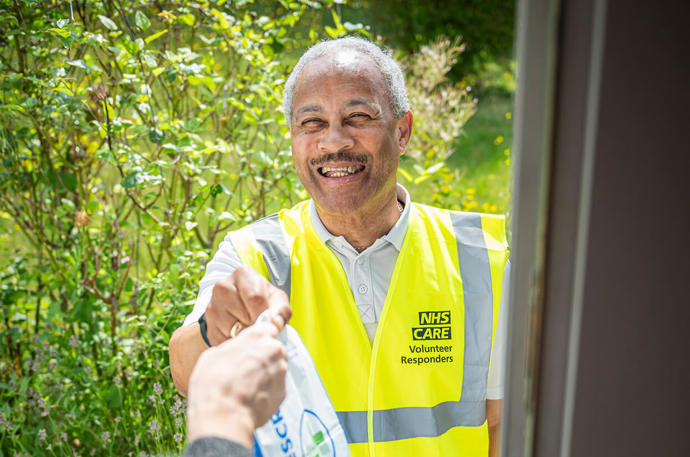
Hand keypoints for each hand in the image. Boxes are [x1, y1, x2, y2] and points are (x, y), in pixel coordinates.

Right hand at [186, 320, 287, 447]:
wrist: (223, 415)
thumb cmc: (213, 383)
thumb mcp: (213, 354)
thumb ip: (233, 347)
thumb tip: (235, 351)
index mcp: (258, 335)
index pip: (267, 328)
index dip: (258, 339)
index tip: (251, 347)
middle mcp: (274, 350)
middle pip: (273, 349)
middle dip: (263, 358)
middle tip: (244, 370)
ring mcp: (281, 371)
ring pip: (276, 369)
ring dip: (265, 375)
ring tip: (246, 387)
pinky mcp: (283, 392)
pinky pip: (275, 387)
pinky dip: (266, 391)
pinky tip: (250, 398)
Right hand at [205, 266, 290, 345]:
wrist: (239, 309)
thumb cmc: (262, 301)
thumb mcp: (276, 299)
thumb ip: (282, 309)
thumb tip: (276, 323)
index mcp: (243, 274)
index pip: (255, 298)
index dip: (264, 312)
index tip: (267, 316)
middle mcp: (223, 286)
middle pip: (245, 316)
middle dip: (255, 324)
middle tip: (258, 321)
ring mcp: (212, 306)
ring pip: (234, 330)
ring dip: (246, 334)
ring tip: (249, 326)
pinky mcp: (209, 326)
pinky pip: (225, 340)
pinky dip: (236, 341)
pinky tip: (238, 333)